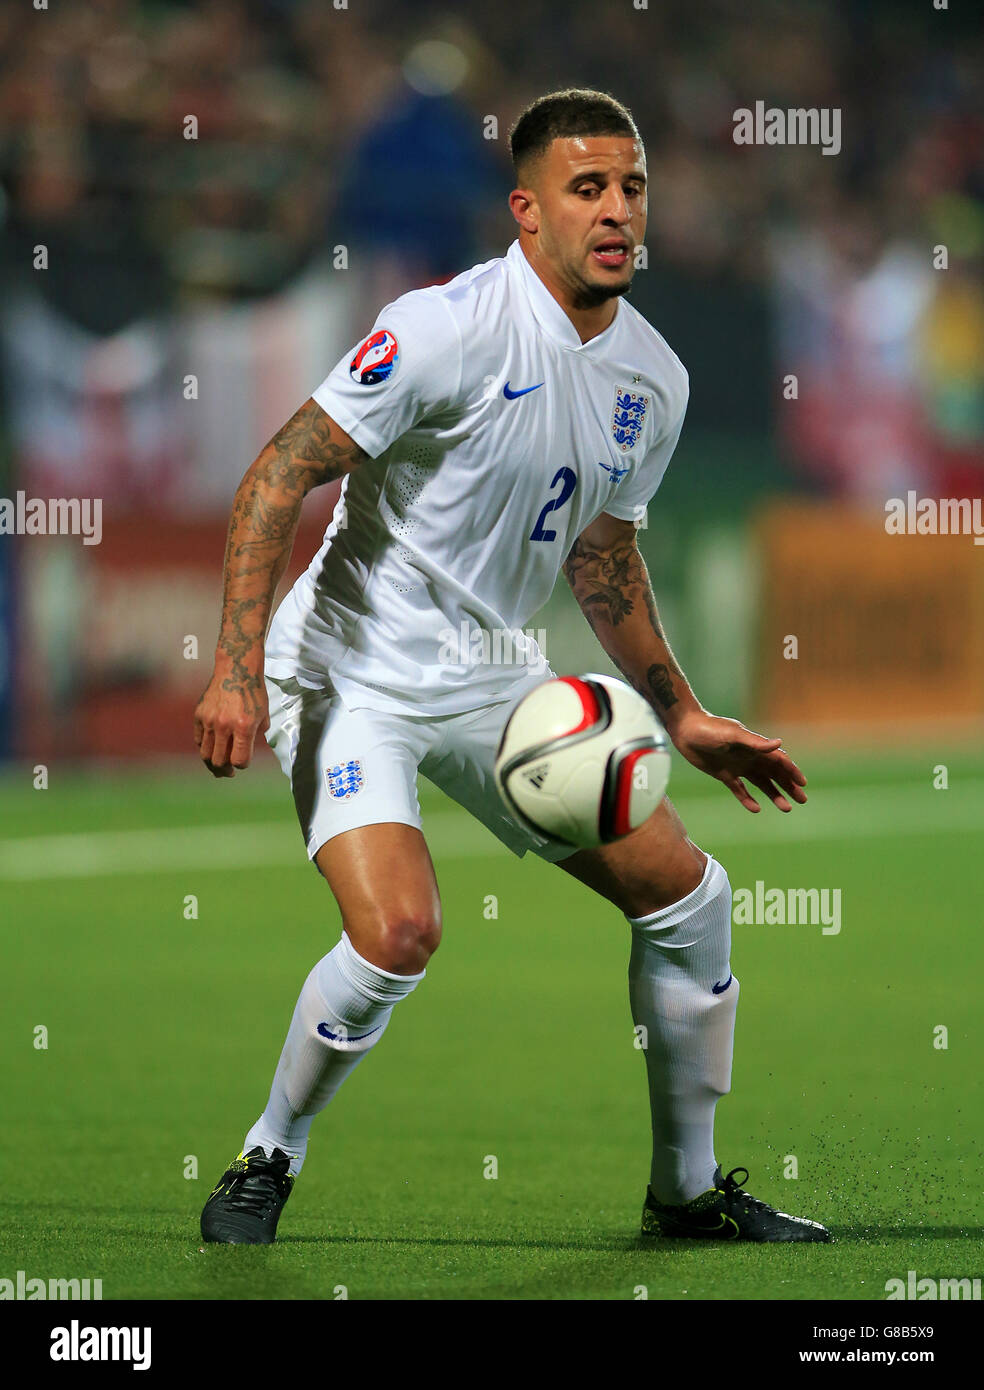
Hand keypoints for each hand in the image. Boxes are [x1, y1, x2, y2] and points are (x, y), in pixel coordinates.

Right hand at [194, 664, 268, 777]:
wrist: (237, 669)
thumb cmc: (254, 692)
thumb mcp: (263, 716)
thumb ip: (255, 736)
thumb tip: (244, 752)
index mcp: (243, 726)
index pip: (239, 760)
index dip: (242, 765)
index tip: (243, 762)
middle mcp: (224, 725)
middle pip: (219, 761)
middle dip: (226, 770)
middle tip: (229, 772)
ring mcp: (209, 720)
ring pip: (205, 753)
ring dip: (212, 763)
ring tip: (218, 766)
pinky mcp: (199, 714)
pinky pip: (198, 739)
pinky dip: (204, 747)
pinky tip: (211, 748)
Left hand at [667, 708, 806, 812]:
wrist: (685, 729)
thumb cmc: (709, 728)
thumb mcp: (732, 735)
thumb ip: (754, 742)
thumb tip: (779, 744)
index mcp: (754, 746)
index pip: (779, 760)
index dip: (792, 771)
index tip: (802, 783)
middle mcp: (749, 757)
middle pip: (774, 774)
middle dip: (789, 786)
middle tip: (802, 799)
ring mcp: (737, 766)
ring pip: (761, 783)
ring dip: (774, 794)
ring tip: (786, 808)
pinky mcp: (724, 774)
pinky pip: (739, 789)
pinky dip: (748, 799)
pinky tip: (756, 808)